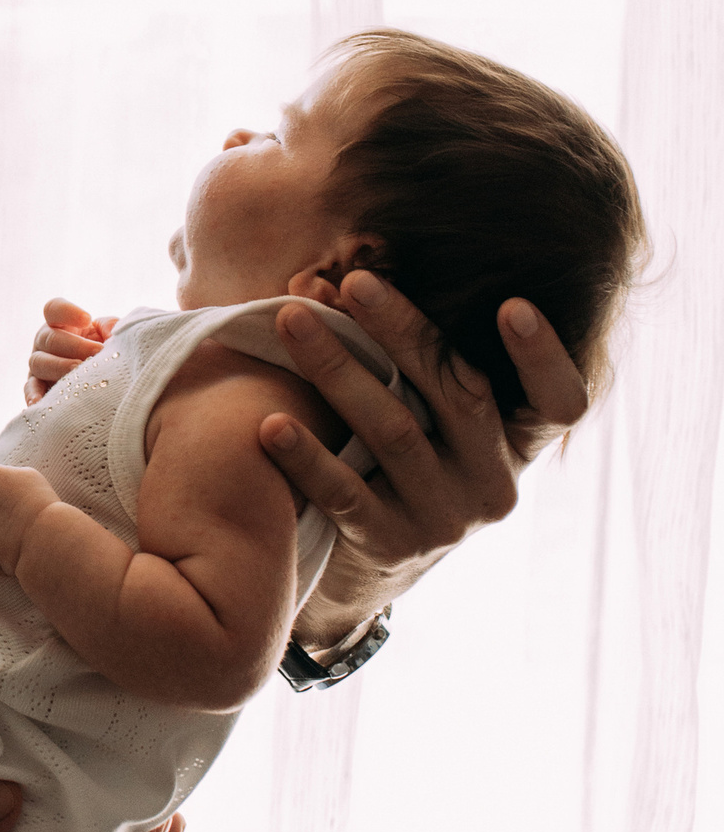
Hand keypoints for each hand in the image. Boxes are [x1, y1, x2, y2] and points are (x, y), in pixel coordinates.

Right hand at [25, 297, 116, 405]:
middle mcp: (45, 341)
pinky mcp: (37, 387)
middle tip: (98, 353)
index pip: (53, 309)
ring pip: (38, 362)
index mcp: (61, 324)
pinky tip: (39, 402)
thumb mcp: (110, 335)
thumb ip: (112, 327)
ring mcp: (39, 364)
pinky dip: (33, 394)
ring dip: (60, 367)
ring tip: (80, 373)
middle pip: (49, 338)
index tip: (88, 319)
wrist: (105, 382)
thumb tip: (113, 331)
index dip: (67, 311)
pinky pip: (30, 389)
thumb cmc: (105, 352)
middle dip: (75, 345)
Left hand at [262, 273, 590, 640]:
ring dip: (340, 370)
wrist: (367, 565)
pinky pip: (345, 494)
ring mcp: (445, 518)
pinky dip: (307, 455)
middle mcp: (494, 482)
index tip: (513, 305)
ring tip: (292, 320)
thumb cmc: (401, 459)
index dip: (543, 356)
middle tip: (355, 280)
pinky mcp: (390, 545)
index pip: (561, 401)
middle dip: (404, 331)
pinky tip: (270, 422)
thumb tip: (366, 266)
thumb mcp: (437, 416)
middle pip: (461, 395)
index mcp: (519, 441)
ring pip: (395, 433)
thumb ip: (432, 362)